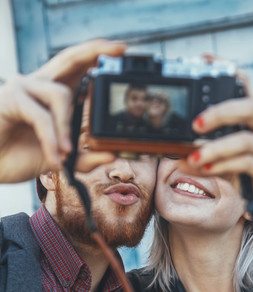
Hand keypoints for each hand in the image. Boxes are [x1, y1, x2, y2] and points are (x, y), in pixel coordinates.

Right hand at [0, 38, 124, 182]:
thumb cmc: (20, 156)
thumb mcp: (61, 159)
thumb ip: (84, 158)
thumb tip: (112, 155)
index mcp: (52, 93)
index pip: (77, 68)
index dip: (96, 56)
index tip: (121, 50)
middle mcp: (39, 84)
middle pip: (69, 59)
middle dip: (94, 52)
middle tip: (119, 50)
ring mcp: (24, 87)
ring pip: (60, 95)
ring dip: (67, 127)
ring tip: (66, 153)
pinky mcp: (12, 98)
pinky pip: (41, 117)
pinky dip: (52, 139)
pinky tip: (54, 158)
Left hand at [183, 71, 252, 248]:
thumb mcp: (237, 161)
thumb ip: (216, 153)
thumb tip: (182, 154)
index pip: (246, 88)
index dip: (227, 71)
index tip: (204, 60)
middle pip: (247, 107)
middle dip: (219, 111)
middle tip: (194, 124)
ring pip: (245, 139)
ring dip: (216, 147)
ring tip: (193, 156)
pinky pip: (248, 164)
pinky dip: (225, 165)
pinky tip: (208, 168)